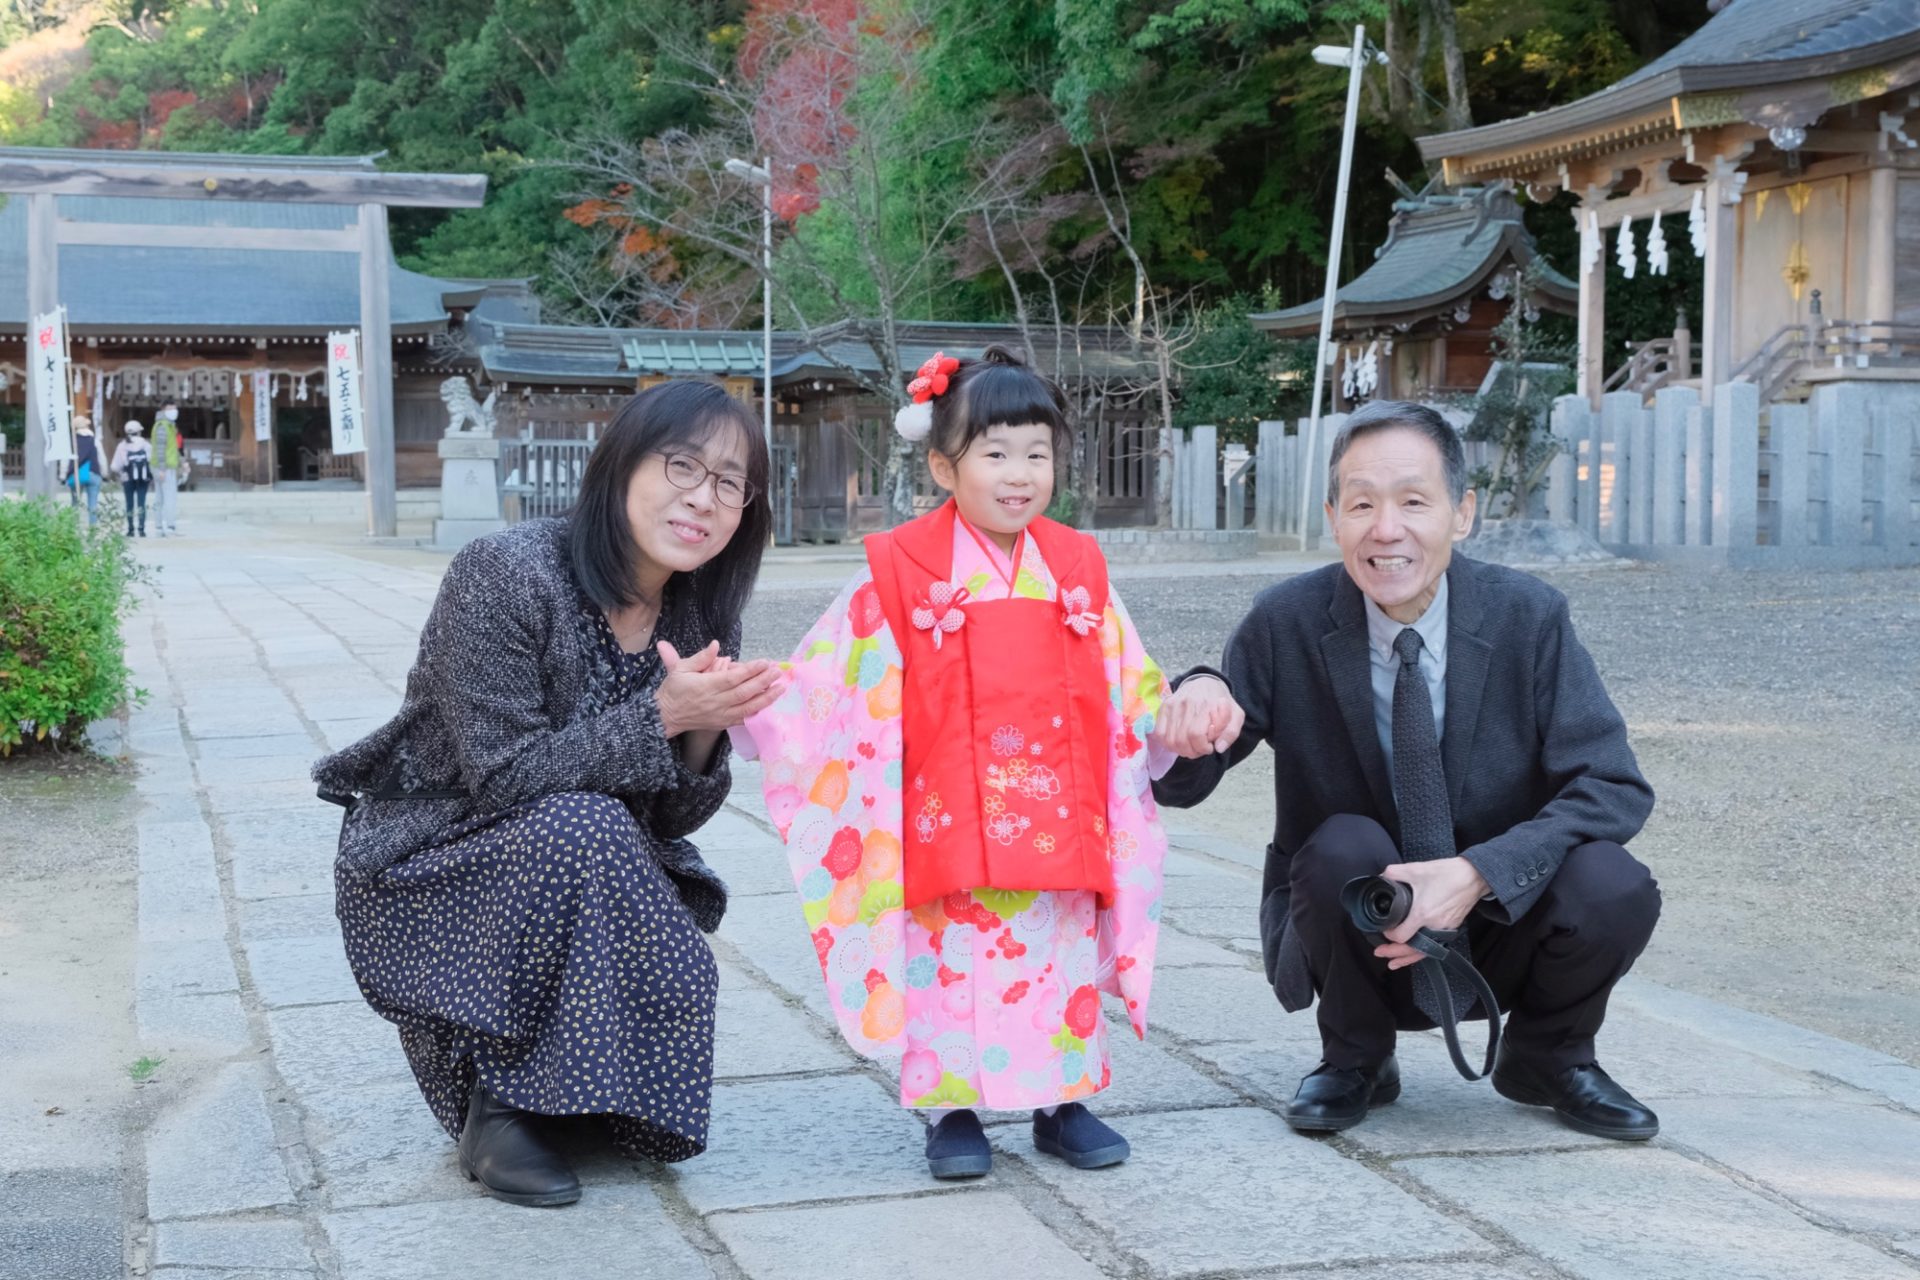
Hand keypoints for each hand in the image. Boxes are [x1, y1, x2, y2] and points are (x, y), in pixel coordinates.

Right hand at [654, 640, 786, 736]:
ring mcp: (720, 715)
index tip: (765, 662)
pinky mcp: (722, 723)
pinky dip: (757, 713)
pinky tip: (769, 705)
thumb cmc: (673, 690)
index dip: (750, 670)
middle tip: (778, 671)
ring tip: (781, 688)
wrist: (664, 716)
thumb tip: (716, 644)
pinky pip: (742, 720)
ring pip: (747, 708)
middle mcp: (715, 702)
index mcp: (705, 686)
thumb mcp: (680, 669)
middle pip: (744, 692)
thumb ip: (700, 657)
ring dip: (766, 698)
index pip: (732, 678)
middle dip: (763, 681)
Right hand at [1149, 675, 1244, 757]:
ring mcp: (1172, 705)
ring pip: (1170, 740)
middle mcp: (1186, 703)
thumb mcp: (1236, 715)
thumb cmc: (1222, 703)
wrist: (1206, 683)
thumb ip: (1231, 732)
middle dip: (1192, 752)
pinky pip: (1160, 734)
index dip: (1202, 747)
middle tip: (1200, 749)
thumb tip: (1219, 748)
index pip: (1196, 735)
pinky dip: (1168, 744)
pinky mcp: (1164, 707)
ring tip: (1190, 747)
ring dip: (1180, 750)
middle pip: (1181, 740)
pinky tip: (1179, 742)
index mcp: (1206, 704)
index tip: (1210, 747)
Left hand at [1371, 857, 1489, 969]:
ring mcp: (1443, 929)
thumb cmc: (1448, 874)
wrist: (1473, 876)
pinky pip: (1434, 946)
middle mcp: (1433, 926)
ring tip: (1393, 962)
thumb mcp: (1415, 869)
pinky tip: (1414, 954)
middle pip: (1411, 949)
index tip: (1382, 930)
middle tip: (1379, 952)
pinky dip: (1422, 952)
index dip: (1389, 936)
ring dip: (1407, 958)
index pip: (1401, 936)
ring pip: (1423, 951)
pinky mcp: (1451, 929)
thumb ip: (1393, 873)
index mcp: (1422, 913)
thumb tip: (1381, 877)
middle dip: (1393, 953)